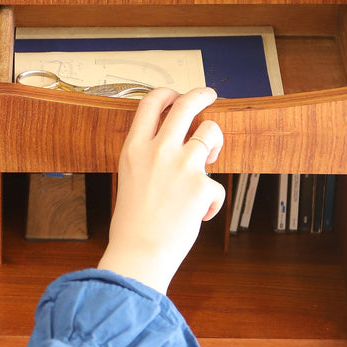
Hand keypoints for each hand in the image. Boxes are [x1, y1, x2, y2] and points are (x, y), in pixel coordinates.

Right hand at [98, 86, 224, 294]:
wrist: (139, 253)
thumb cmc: (133, 224)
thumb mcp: (130, 179)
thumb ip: (149, 158)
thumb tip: (179, 146)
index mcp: (134, 149)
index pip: (151, 103)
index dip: (168, 93)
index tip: (178, 94)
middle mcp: (157, 150)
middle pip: (185, 104)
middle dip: (201, 94)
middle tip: (209, 94)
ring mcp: (182, 164)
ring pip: (211, 131)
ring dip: (215, 141)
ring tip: (211, 157)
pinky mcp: (202, 184)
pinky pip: (216, 183)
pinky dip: (210, 200)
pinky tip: (197, 215)